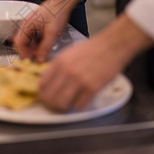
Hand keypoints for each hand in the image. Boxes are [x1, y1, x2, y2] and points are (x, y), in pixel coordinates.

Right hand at [13, 2, 69, 61]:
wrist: (63, 2)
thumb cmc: (56, 12)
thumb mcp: (52, 33)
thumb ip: (45, 47)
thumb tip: (41, 58)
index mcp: (26, 25)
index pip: (18, 43)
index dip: (24, 53)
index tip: (30, 59)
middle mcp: (27, 24)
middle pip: (23, 42)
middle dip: (30, 51)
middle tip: (38, 57)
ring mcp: (31, 24)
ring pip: (29, 40)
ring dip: (35, 47)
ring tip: (43, 51)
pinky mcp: (37, 25)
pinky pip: (34, 37)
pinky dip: (38, 42)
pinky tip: (46, 44)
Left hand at [38, 13, 153, 110]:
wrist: (111, 46)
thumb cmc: (92, 49)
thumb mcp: (69, 53)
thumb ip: (58, 66)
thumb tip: (49, 80)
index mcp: (59, 62)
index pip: (42, 84)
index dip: (42, 93)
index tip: (46, 96)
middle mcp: (67, 71)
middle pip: (49, 97)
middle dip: (51, 103)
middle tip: (56, 104)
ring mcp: (79, 80)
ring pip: (62, 104)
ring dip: (64, 107)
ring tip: (68, 104)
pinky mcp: (92, 88)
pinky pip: (79, 105)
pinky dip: (79, 106)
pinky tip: (82, 100)